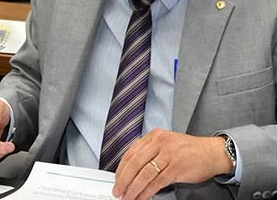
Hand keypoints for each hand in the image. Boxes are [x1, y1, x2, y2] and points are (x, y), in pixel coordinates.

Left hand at [112, 130, 233, 199]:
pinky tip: (142, 197)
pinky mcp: (176, 167)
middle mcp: (159, 143)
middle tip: (118, 191)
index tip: (116, 179)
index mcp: (154, 136)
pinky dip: (147, 191)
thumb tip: (132, 170)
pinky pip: (157, 181)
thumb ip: (150, 152)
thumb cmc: (190, 150)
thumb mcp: (166, 144)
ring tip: (128, 196)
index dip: (121, 168)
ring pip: (144, 173)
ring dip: (133, 188)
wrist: (213, 153)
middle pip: (134, 163)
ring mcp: (168, 154)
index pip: (130, 153)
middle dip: (123, 179)